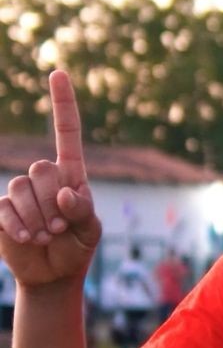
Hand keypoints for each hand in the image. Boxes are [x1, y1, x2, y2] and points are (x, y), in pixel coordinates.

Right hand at [0, 71, 101, 288]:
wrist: (54, 274)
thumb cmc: (77, 248)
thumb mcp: (90, 232)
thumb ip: (83, 211)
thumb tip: (66, 193)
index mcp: (71, 175)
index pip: (67, 134)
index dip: (63, 104)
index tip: (59, 73)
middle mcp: (44, 178)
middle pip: (42, 169)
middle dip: (54, 202)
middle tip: (62, 225)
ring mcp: (20, 192)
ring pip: (21, 188)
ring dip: (38, 217)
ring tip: (48, 234)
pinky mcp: (1, 209)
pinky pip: (4, 208)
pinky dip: (18, 226)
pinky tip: (28, 238)